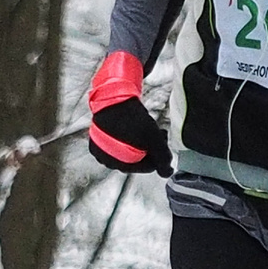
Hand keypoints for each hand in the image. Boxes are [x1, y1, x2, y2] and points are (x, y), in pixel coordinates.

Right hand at [87, 51, 170, 174]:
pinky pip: (119, 140)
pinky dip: (130, 136)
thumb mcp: (154, 140)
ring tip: (149, 128)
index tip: (163, 142)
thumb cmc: (131, 118)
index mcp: (117, 164)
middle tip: (159, 134)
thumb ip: (163, 159)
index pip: (146, 167)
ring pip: (128, 149)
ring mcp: (101, 147)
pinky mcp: (100, 135)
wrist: (114, 95)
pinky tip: (137, 126)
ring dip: (141, 141)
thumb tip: (167, 173)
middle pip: (137, 159)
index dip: (159, 156)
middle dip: (150, 148)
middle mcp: (106, 159)